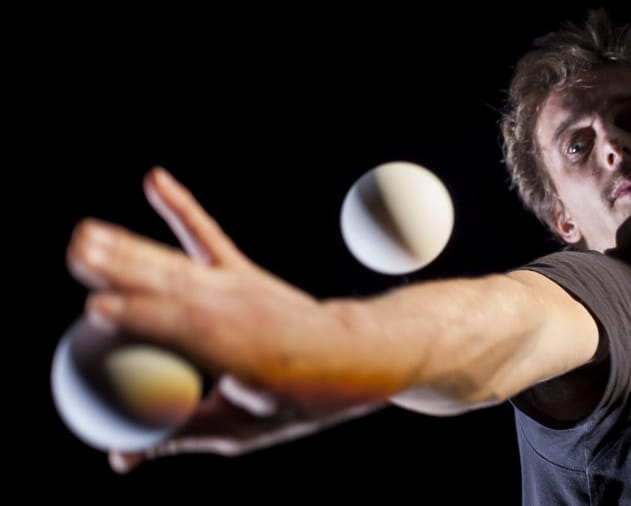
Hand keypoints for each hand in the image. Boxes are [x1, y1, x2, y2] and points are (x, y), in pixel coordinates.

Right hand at [66, 167, 378, 471]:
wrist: (351, 356)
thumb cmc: (294, 401)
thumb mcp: (240, 429)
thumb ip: (177, 437)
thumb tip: (117, 459)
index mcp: (238, 350)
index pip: (179, 330)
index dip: (139, 317)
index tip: (97, 310)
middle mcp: (236, 307)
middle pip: (168, 285)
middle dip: (123, 268)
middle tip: (76, 253)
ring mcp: (237, 284)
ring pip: (175, 261)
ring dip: (131, 245)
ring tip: (86, 232)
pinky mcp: (240, 271)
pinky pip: (205, 235)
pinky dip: (180, 207)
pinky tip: (154, 179)